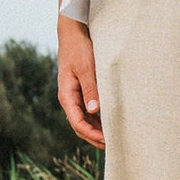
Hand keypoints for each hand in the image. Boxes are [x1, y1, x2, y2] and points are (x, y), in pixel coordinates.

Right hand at [57, 19, 104, 147]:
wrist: (74, 33)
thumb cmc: (79, 49)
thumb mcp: (86, 68)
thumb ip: (91, 89)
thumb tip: (94, 111)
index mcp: (66, 96)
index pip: (77, 123)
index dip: (91, 134)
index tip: (106, 141)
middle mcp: (70, 98)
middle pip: (80, 125)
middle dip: (94, 137)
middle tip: (113, 145)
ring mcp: (75, 95)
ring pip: (85, 119)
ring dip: (97, 129)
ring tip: (113, 137)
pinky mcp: (82, 90)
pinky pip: (89, 110)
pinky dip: (98, 118)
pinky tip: (110, 122)